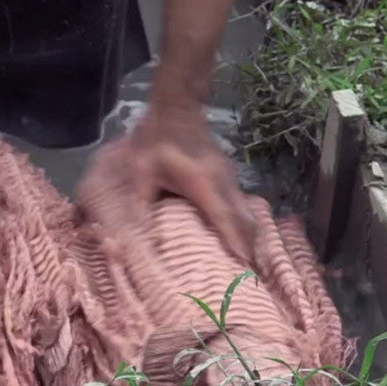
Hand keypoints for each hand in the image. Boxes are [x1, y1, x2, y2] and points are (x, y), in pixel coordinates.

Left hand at [75, 96, 256, 261]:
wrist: (177, 105)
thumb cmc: (156, 139)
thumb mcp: (141, 172)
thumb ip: (141, 203)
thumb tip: (135, 235)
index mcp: (203, 185)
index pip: (226, 222)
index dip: (237, 247)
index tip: (246, 271)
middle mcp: (224, 183)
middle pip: (246, 222)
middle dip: (250, 250)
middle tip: (251, 279)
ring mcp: (230, 177)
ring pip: (247, 214)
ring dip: (249, 238)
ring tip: (247, 265)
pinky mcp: (228, 174)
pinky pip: (242, 204)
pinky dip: (243, 224)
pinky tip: (236, 237)